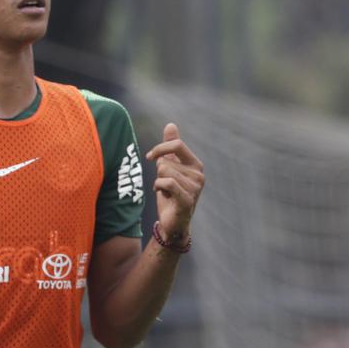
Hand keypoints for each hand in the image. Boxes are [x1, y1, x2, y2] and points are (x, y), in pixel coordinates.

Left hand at [145, 123, 204, 239]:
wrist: (173, 222)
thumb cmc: (170, 194)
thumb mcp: (169, 167)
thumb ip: (170, 147)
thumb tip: (171, 125)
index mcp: (195, 164)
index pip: (177, 145)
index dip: (160, 148)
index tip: (149, 157)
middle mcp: (199, 174)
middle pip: (165, 161)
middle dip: (159, 173)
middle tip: (166, 186)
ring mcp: (195, 188)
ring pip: (163, 172)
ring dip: (158, 183)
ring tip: (167, 192)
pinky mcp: (187, 199)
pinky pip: (166, 183)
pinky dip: (159, 188)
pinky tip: (164, 196)